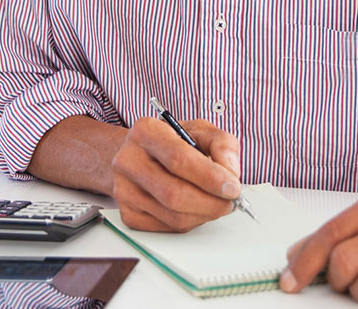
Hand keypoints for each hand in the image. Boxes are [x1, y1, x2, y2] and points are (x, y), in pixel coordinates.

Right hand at [110, 117, 241, 231]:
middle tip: (230, 202)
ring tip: (217, 204)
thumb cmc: (171, 142)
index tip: (233, 187)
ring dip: (204, 215)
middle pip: (174, 193)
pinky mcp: (128, 213)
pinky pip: (167, 227)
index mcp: (146, 132)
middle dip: (211, 203)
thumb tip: (230, 172)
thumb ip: (221, 143)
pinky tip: (196, 209)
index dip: (210, 177)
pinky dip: (190, 222)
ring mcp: (124, 190)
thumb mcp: (199, 130)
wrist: (137, 155)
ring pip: (173, 216)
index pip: (179, 159)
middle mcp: (128, 160)